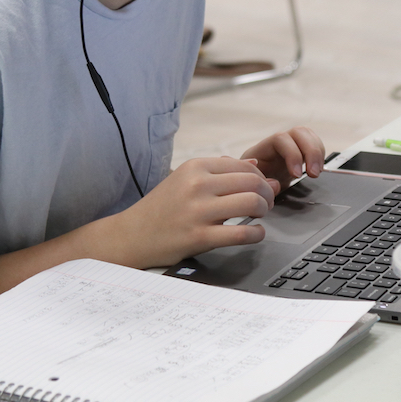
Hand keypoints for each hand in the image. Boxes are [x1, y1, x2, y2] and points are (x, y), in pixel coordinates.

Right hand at [116, 157, 277, 267]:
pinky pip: (241, 233)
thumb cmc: (162, 207)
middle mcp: (197, 185)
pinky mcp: (199, 237)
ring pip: (251, 203)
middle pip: (252, 183)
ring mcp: (198, 211)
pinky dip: (257, 234)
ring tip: (260, 216)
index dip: (261, 178)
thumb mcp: (185, 178)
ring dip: (264, 210)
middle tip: (268, 203)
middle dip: (267, 193)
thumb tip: (256, 165)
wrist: (132, 234)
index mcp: (195, 167)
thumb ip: (219, 170)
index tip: (264, 188)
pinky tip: (255, 234)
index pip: (244, 166)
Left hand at [241, 127, 325, 191]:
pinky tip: (318, 168)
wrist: (254, 186)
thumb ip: (262, 184)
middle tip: (314, 173)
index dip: (292, 154)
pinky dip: (320, 154)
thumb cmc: (251, 185)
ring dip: (317, 152)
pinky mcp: (299, 152)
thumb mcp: (253, 187)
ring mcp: (290, 145)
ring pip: (308, 135)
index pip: (280, 139)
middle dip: (311, 151)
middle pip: (298, 132)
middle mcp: (277, 143)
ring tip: (317, 172)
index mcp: (262, 149)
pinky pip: (314, 144)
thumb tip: (274, 184)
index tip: (297, 175)